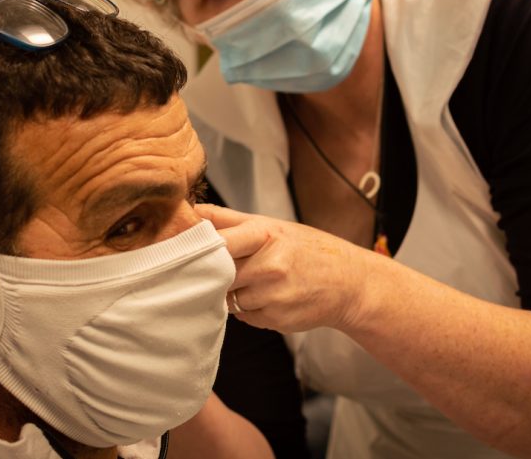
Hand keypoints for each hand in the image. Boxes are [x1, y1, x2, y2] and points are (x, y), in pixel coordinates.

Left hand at [197, 203, 375, 332]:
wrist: (348, 283)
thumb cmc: (304, 249)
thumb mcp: (271, 225)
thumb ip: (228, 220)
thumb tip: (189, 210)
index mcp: (265, 235)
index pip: (218, 241)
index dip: (197, 247)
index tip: (182, 250)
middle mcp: (269, 265)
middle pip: (217, 273)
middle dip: (213, 273)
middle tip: (215, 269)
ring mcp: (272, 295)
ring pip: (227, 297)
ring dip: (231, 293)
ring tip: (251, 282)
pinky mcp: (275, 320)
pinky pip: (243, 316)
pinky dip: (247, 308)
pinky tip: (266, 298)